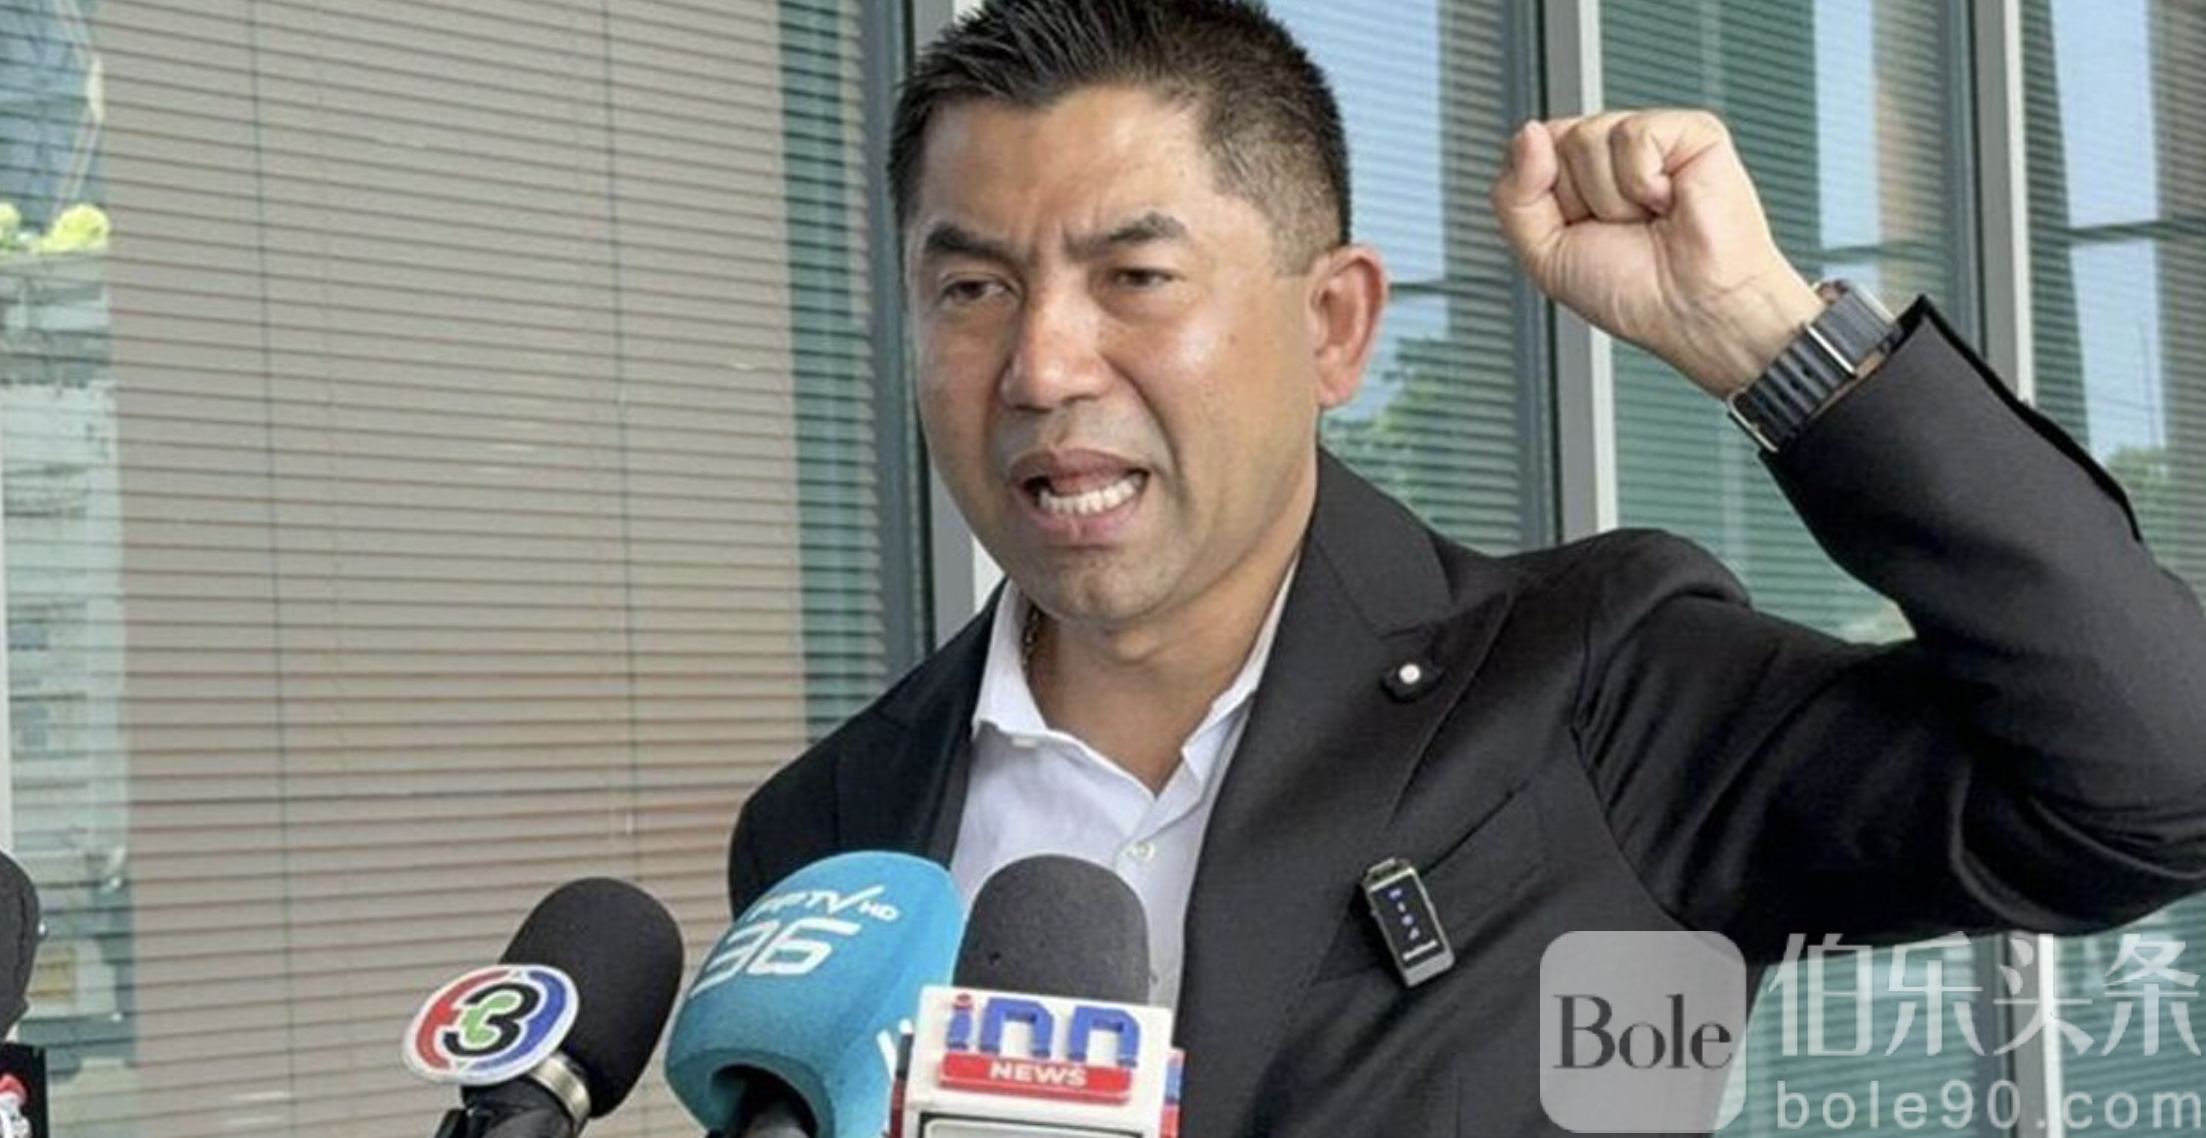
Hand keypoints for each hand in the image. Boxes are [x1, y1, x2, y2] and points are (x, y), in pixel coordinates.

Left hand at [1490, 110, 1824, 396]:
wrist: (1691, 310)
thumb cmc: (1634, 291)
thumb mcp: (1543, 255)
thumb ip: (1514, 196)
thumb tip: (1528, 132)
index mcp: (1577, 176)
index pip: (1528, 151)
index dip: (1542, 196)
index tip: (1578, 228)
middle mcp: (1612, 152)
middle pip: (1554, 141)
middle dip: (1577, 200)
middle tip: (1621, 229)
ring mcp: (1651, 139)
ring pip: (1588, 138)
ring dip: (1612, 199)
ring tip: (1647, 219)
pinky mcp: (1691, 131)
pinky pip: (1633, 135)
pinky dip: (1644, 182)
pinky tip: (1669, 201)